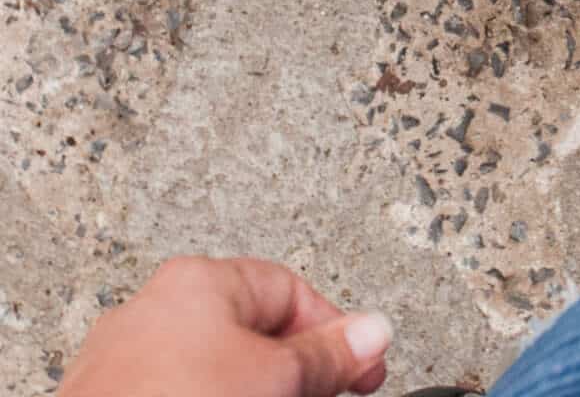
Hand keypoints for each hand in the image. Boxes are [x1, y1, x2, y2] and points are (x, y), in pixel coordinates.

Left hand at [57, 257, 391, 396]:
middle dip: (289, 369)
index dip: (333, 334)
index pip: (292, 292)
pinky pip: (175, 388)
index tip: (360, 369)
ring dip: (249, 387)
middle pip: (250, 333)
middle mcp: (154, 308)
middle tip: (319, 396)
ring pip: (210, 367)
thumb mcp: (274, 379)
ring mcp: (121, 361)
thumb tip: (371, 331)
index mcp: (197, 279)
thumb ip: (328, 354)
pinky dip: (203, 396)